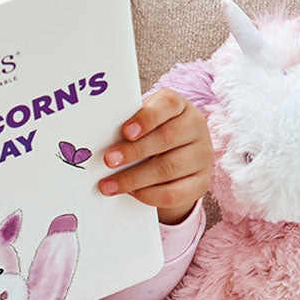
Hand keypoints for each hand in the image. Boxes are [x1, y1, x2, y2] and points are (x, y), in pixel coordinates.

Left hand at [98, 88, 212, 223]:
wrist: (176, 157)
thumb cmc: (149, 133)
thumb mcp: (141, 122)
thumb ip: (127, 125)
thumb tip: (97, 136)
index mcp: (179, 107)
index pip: (168, 105)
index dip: (146, 118)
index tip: (125, 131)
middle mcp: (196, 128)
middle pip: (166, 138)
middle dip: (133, 151)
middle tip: (108, 161)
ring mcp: (202, 156)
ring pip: (168, 169)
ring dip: (134, 178)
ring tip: (109, 185)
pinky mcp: (201, 182)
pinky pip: (175, 193)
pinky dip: (150, 195)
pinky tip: (132, 193)